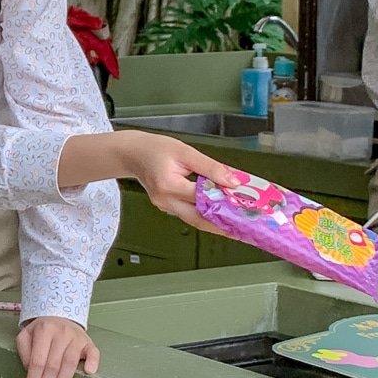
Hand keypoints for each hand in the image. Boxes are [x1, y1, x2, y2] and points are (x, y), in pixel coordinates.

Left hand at [17, 316, 98, 377]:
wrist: (60, 316)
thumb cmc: (43, 330)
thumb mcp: (26, 336)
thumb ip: (25, 353)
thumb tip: (31, 373)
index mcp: (44, 331)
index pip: (37, 360)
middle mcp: (61, 333)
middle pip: (53, 365)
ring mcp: (76, 338)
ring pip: (70, 363)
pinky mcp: (88, 342)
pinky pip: (93, 353)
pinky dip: (92, 363)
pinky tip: (88, 373)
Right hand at [117, 132, 240, 230]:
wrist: (132, 154)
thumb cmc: (155, 149)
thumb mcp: (186, 152)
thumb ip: (211, 167)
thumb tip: (232, 181)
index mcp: (168, 185)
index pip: (202, 197)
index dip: (224, 201)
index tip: (243, 207)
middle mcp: (165, 201)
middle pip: (199, 219)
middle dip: (223, 225)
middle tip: (244, 228)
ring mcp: (165, 207)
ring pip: (195, 220)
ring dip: (216, 224)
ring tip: (237, 225)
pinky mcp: (168, 207)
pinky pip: (190, 215)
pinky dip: (206, 216)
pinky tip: (221, 215)